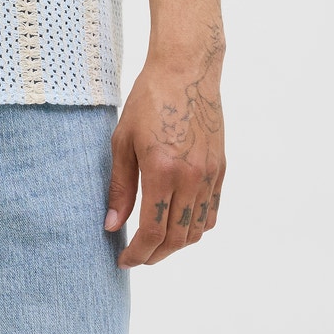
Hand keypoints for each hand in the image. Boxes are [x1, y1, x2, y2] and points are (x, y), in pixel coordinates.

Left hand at [105, 35, 225, 266]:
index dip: (138, 253)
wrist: (185, 72)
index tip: (124, 260)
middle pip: (177, 237)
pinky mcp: (220, 168)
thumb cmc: (148, 101)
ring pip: (197, 229)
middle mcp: (191, 178)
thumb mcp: (123, 141)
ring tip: (156, 244)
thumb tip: (112, 225)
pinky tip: (179, 224)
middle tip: (138, 257)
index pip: (153, 231)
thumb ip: (120, 187)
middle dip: (155, 255)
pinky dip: (196, 227)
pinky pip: (212, 211)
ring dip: (177, 244)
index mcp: (162, 171)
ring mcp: (209, 175)